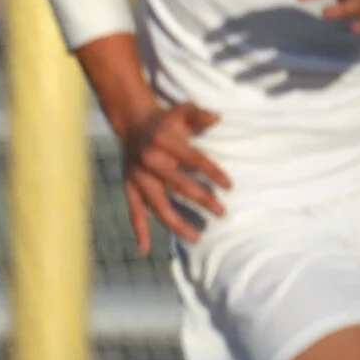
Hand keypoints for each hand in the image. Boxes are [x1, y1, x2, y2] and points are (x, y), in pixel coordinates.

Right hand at [116, 100, 228, 253]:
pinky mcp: (130, 187)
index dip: (213, 173)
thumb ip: (199, 114)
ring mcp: (138, 177)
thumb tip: (217, 118)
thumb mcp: (182, 111)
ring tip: (196, 238)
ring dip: (177, 223)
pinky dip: (139, 230)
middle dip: (202, 200)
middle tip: (222, 213)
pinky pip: (134, 211)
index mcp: (165, 141)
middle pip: (179, 185)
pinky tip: (145, 249)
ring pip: (158, 205)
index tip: (230, 187)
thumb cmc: (166, 120)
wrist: (133, 123)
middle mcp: (150, 161)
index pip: (194, 160)